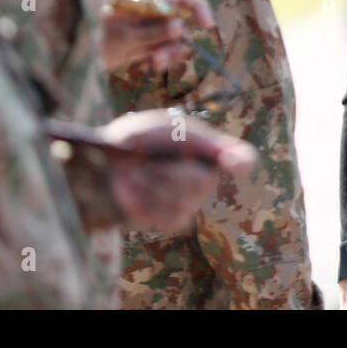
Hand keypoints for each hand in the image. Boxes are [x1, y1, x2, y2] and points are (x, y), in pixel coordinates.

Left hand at [101, 0, 213, 70]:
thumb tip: (181, 27)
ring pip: (175, 38)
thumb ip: (154, 32)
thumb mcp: (125, 36)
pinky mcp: (145, 43)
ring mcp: (148, 27)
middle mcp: (151, 12)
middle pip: (180, 20)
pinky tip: (153, 65)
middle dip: (177, 40)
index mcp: (146, 0)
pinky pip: (165, 48)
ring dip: (170, 52)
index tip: (207, 25)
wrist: (76, 54)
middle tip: (162, 57)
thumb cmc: (95, 38)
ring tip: (154, 63)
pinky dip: (164, 57)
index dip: (197, 7)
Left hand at [102, 109, 255, 231]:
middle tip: (139, 160)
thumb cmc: (139, 140)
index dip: (240, 161)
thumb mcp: (161, 128)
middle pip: (201, 183)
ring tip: (129, 173)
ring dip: (148, 188)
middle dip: (165, 172)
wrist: (103, 164)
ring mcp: (191, 201)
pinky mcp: (173, 219)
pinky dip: (144, 205)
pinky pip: (167, 219)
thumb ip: (196, 140)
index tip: (232, 165)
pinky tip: (132, 191)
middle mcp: (206, 176)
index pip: (243, 158)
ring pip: (181, 203)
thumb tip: (242, 166)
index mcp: (209, 148)